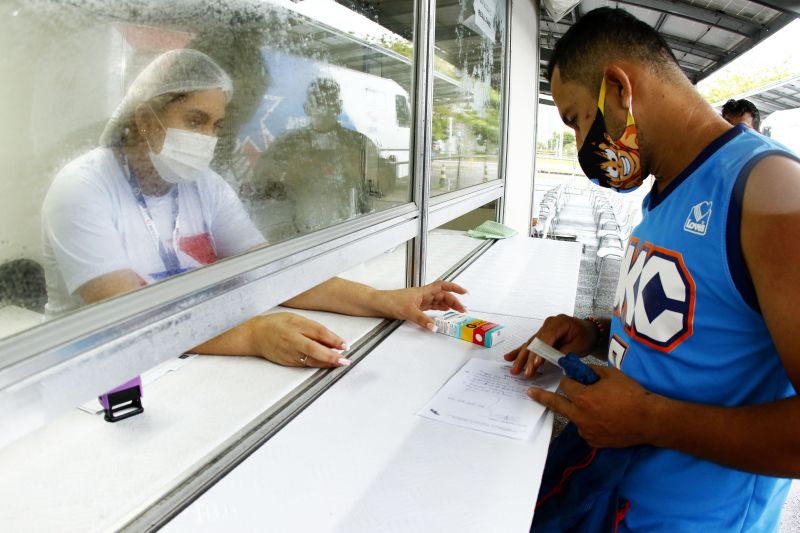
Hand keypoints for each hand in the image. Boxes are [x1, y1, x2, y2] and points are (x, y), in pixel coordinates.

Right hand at [249, 312, 349, 367]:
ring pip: (311, 360)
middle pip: (315, 349)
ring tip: (339, 363)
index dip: (333, 340)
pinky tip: (326, 364)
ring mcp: (289, 352)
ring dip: (327, 363)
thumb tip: (331, 338)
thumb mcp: (296, 319)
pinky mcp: (287, 361)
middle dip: (331, 356)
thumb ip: (313, 328)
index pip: (319, 332)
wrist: (255, 334)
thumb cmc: (277, 324)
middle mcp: (293, 339)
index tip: (345, 345)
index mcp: (296, 324)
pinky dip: (317, 365)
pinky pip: (305, 364)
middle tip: (345, 360)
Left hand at [379, 280, 467, 330]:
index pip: (442, 286)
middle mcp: (423, 294)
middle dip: (454, 301)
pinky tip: (443, 312)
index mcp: (423, 291)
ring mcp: (420, 300)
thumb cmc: (390, 301)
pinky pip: (431, 307)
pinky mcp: (416, 307)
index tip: (464, 292)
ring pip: (438, 301)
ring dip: (448, 305)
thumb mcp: (408, 311)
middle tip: (462, 310)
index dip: (454, 287)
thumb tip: (434, 327)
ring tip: (457, 311)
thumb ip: (422, 319)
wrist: (379, 303)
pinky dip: (439, 309)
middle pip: (442, 295)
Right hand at [503, 314, 598, 378]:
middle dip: (528, 359)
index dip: (540, 352)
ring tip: (514, 370)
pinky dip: (520, 352)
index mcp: (559, 323)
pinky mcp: (540, 336)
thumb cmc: (585, 337)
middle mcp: (548, 324)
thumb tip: (552, 361)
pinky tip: (508, 357)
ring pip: (530, 344)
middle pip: (535, 342)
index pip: (546, 338)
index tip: (536, 364)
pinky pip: (529, 344)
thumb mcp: (578, 345)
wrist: (588, 331)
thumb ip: (564, 352)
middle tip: (525, 372)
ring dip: (521, 358)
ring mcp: (543, 329)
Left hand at [528, 365, 659, 447]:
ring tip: (598, 408)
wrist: (650, 420)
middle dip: (542, 397)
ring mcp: (586, 431)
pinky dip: (590, 423)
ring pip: (574, 417)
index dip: (568, 380)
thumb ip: (591, 372)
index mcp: (583, 397)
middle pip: (556, 404)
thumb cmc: (632, 394)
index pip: (565, 385)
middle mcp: (580, 415)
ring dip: (578, 411)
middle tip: (530, 393)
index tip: (569, 377)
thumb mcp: (611, 375)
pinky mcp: (594, 441)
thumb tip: (580, 372)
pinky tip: (604, 419)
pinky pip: (586, 429)